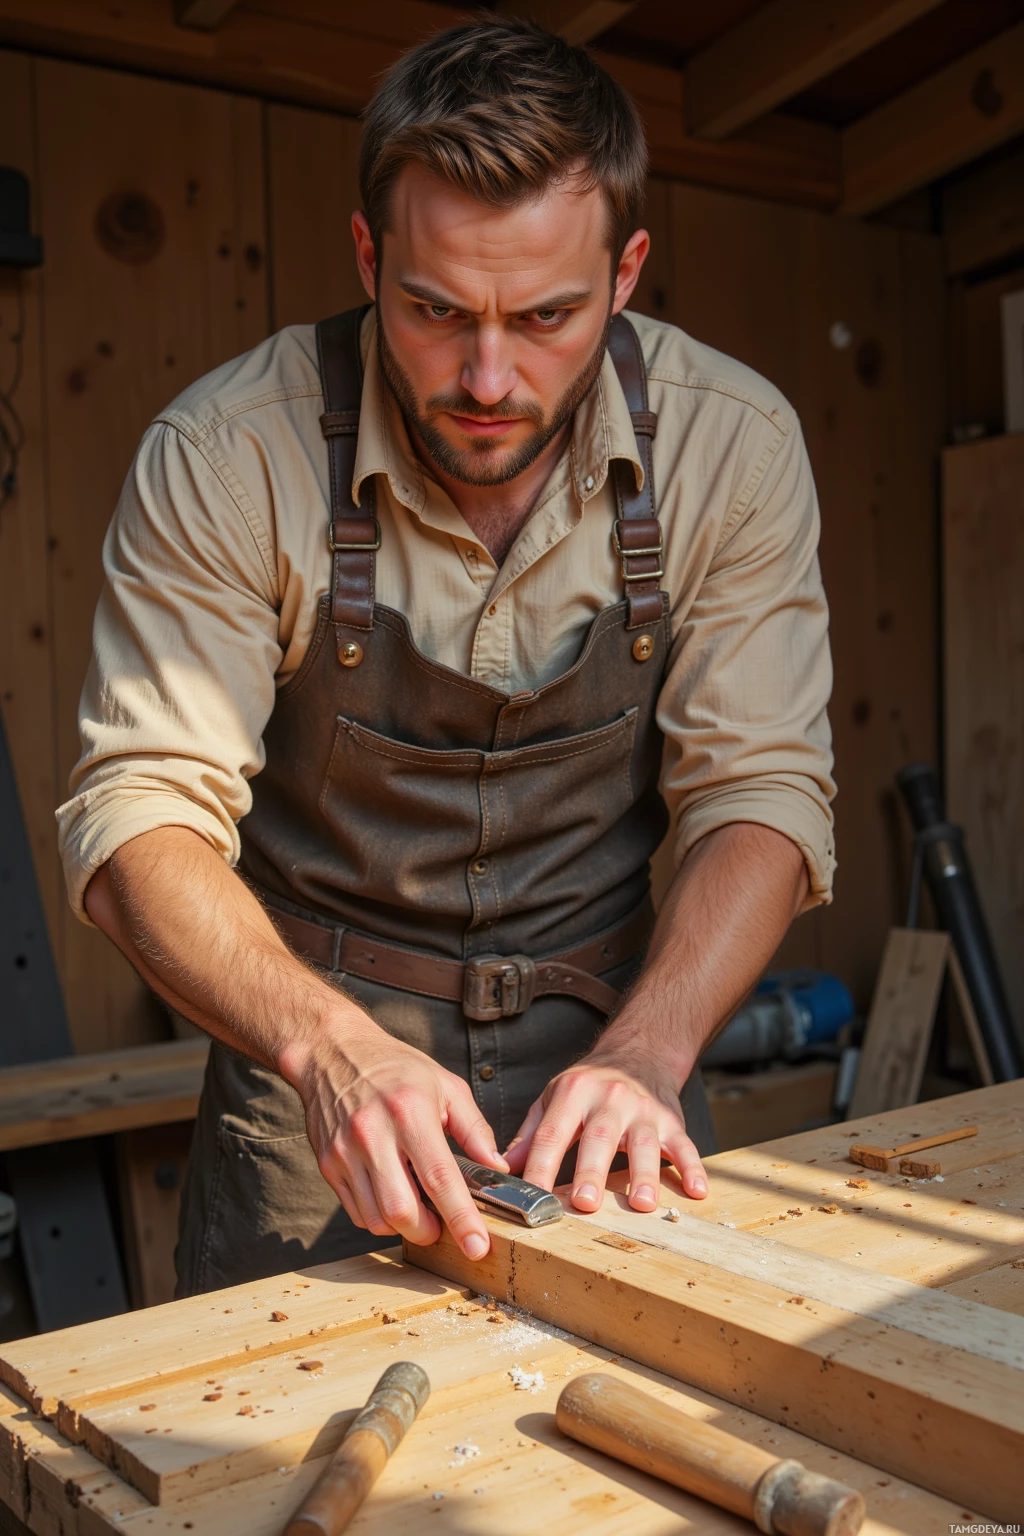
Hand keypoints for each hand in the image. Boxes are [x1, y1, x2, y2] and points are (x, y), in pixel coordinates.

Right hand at [283, 1020, 507, 1260]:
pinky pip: (356, 1212)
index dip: (461, 1218)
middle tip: (442, 1226)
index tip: (478, 1247)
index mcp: (410, 1112)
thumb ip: (474, 1128)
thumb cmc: (395, 1068)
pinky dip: (379, 1217)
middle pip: (401, 1211)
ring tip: (418, 1208)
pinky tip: (392, 1195)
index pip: (439, 1178)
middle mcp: (373, 1134)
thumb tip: (497, 1169)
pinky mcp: (326, 1164)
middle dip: (428, 1232)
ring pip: (376, 1219)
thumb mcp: (445, 1084)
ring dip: (403, 1227)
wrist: (332, 1053)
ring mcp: (345, 1152)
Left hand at [503, 1046, 707, 1213]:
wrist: (639, 1052)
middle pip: (599, 1138)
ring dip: (644, 1175)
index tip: (531, 1196)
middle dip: (592, 1172)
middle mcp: (609, 1099)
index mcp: (573, 1093)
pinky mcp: (671, 1121)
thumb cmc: (589, 1084)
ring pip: (644, 1143)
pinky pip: (684, 1145)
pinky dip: (692, 1167)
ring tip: (642, 1205)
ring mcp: (644, 1110)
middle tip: (584, 1205)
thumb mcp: (554, 1098)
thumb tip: (502, 1169)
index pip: (553, 1133)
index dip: (540, 1165)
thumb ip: (532, 1134)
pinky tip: (696, 1191)